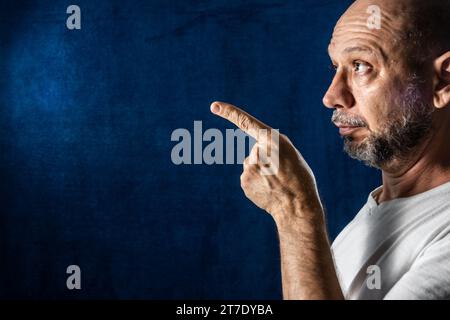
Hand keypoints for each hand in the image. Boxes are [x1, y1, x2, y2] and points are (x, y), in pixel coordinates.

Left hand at [210, 101, 321, 220]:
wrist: (298, 205)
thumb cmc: (299, 178)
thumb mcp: (290, 153)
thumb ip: (271, 148)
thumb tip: (253, 157)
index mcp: (272, 139)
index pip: (245, 122)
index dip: (229, 112)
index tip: (214, 106)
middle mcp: (257, 151)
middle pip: (256, 151)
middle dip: (265, 160)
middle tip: (281, 172)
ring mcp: (249, 167)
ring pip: (252, 165)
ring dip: (261, 172)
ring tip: (276, 182)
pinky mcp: (244, 181)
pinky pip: (249, 178)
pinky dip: (257, 183)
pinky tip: (268, 189)